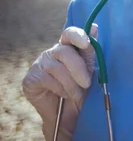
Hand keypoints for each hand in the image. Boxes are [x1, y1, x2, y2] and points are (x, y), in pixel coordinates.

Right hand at [22, 25, 97, 140]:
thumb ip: (91, 51)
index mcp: (68, 47)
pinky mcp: (30, 78)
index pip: (69, 33)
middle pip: (64, 52)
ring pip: (57, 68)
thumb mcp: (90, 70)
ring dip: (71, 84)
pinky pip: (47, 79)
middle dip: (78, 69)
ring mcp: (39, 64)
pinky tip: (63, 95)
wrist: (68, 114)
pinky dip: (59, 89)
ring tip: (77, 94)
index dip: (77, 35)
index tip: (86, 43)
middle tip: (87, 84)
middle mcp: (52, 53)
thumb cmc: (81, 89)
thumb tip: (94, 27)